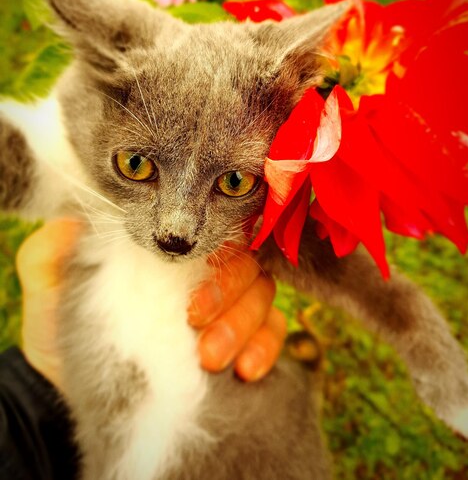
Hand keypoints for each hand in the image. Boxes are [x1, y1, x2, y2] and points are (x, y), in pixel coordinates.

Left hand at [17, 219, 285, 390]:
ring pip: (263, 295)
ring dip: (245, 325)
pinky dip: (267, 346)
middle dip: (229, 299)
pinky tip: (247, 371)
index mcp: (169, 255)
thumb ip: (48, 259)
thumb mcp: (52, 299)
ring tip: (213, 360)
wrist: (77, 390)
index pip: (210, 239)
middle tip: (198, 331)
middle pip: (244, 265)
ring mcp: (228, 305)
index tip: (190, 309)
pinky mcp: (244, 339)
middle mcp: (203, 274)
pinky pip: (275, 331)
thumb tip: (70, 223)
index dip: (211, 267)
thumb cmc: (68, 335)